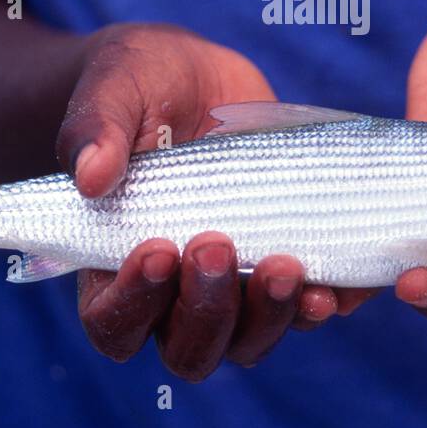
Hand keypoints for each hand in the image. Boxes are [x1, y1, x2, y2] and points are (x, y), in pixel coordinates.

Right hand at [57, 23, 375, 380]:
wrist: (198, 79)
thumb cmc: (139, 86)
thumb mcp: (114, 89)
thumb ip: (95, 128)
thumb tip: (89, 175)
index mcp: (111, 266)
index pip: (114, 322)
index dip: (133, 302)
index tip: (157, 247)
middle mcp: (172, 295)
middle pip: (188, 348)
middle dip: (206, 309)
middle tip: (217, 245)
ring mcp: (234, 289)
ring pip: (249, 341)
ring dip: (269, 315)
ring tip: (285, 264)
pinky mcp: (285, 268)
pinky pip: (308, 308)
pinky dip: (326, 302)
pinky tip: (337, 281)